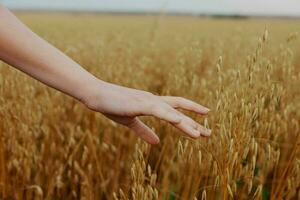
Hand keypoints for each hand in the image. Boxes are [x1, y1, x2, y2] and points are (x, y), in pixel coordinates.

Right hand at [83, 81, 210, 143]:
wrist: (96, 95)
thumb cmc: (112, 106)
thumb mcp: (130, 122)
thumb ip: (144, 132)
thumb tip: (158, 143)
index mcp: (152, 104)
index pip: (175, 109)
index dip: (190, 116)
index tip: (202, 125)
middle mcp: (153, 101)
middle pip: (179, 110)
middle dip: (195, 122)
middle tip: (210, 133)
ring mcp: (147, 101)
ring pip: (172, 112)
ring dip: (186, 123)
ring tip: (200, 134)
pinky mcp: (138, 104)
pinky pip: (157, 110)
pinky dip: (169, 115)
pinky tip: (180, 121)